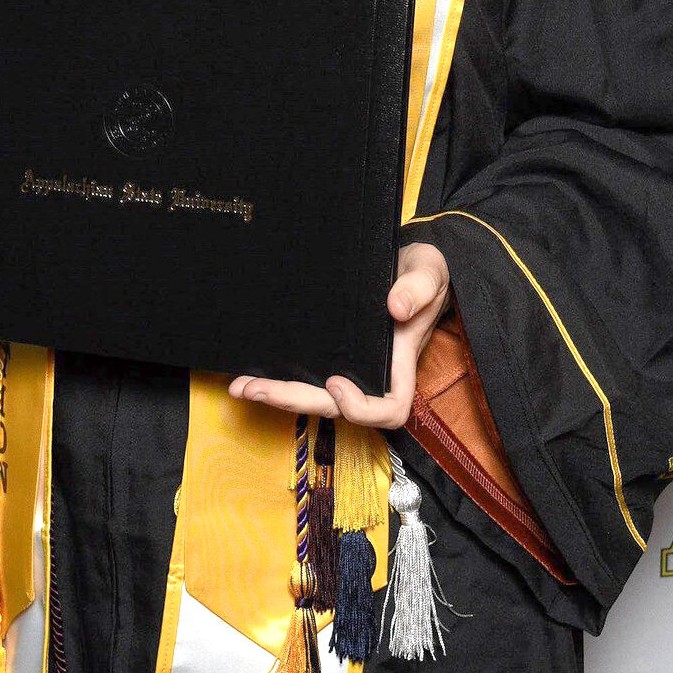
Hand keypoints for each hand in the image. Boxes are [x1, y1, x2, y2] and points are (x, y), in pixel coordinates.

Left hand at [226, 240, 449, 429]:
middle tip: (257, 388)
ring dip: (279, 394)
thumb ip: (419, 288)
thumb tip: (397, 306)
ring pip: (316, 396)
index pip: (389, 408)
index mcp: (399, 364)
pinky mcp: (331, 354)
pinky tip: (250, 373)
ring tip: (242, 386)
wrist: (408, 264)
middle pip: (336, 406)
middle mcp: (372, 374)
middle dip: (295, 400)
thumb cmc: (425, 274)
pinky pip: (307, 376)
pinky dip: (280, 378)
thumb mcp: (429, 273)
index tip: (335, 382)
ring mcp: (350, 367)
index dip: (361, 408)